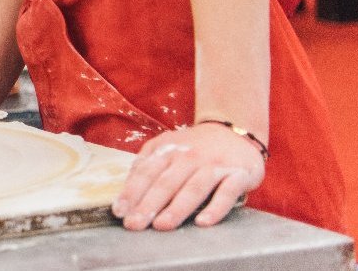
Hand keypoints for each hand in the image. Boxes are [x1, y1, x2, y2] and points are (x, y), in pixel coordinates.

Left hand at [113, 123, 264, 230]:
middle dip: (148, 205)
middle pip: (165, 183)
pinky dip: (215, 208)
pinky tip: (203, 223)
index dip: (131, 192)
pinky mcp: (238, 175)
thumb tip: (127, 188)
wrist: (234, 131)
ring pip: (193, 188)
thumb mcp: (167, 146)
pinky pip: (226, 193)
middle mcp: (189, 157)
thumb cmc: (194, 147)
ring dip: (176, 208)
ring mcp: (213, 165)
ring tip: (161, 225)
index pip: (145, 173)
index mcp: (168, 150)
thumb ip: (147, 163)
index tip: (119, 211)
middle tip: (134, 224)